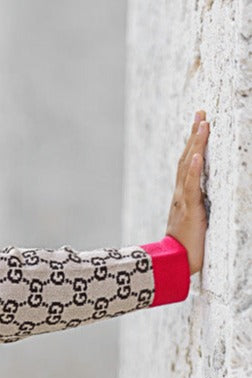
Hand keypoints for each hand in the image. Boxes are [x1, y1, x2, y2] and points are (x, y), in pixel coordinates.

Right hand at [165, 110, 209, 274]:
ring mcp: (183, 200)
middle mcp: (181, 194)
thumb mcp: (191, 221)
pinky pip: (191, 187)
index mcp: (182, 196)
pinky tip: (197, 155)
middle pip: (187, 158)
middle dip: (194, 135)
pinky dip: (194, 170)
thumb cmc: (184, 246)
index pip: (187, 163)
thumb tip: (203, 195)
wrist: (174, 264)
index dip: (192, 143)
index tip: (199, 122)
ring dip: (195, 144)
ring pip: (189, 167)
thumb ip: (194, 206)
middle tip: (201, 113)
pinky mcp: (189, 210)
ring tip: (202, 124)